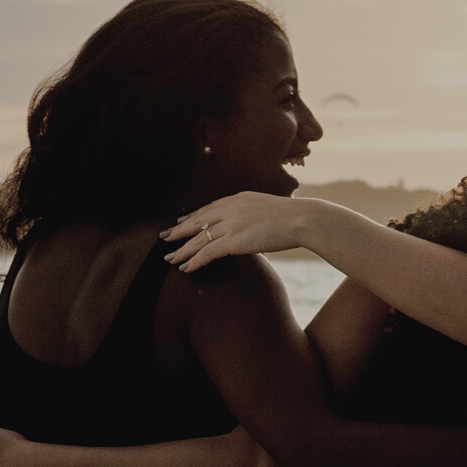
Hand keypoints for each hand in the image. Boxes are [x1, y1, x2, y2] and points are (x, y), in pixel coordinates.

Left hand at [162, 192, 311, 269]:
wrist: (301, 219)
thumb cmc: (293, 217)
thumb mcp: (268, 208)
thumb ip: (254, 214)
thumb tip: (252, 226)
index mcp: (239, 198)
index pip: (209, 208)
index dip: (193, 217)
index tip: (181, 223)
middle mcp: (230, 208)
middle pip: (197, 221)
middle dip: (179, 231)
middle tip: (164, 237)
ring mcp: (231, 224)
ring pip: (198, 239)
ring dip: (182, 249)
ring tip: (170, 258)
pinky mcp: (234, 240)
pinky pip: (207, 252)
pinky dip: (194, 260)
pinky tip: (186, 268)